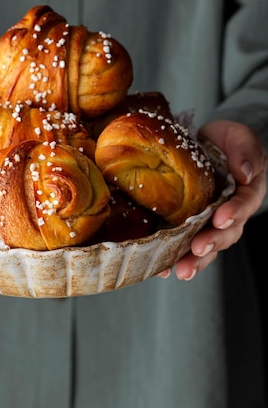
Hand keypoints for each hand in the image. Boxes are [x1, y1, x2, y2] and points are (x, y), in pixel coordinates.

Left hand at [157, 119, 266, 280]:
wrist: (198, 143)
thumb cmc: (223, 142)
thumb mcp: (238, 137)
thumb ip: (245, 151)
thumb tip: (245, 172)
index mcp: (245, 193)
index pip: (243, 205)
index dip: (234, 213)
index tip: (221, 218)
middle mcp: (229, 214)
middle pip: (225, 234)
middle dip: (212, 243)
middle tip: (198, 249)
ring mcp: (207, 223)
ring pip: (205, 247)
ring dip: (195, 261)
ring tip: (182, 270)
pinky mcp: (186, 227)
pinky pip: (181, 246)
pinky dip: (172, 259)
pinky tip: (161, 269)